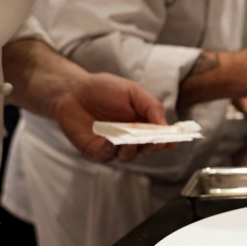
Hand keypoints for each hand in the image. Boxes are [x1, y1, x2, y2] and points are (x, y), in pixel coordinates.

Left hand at [53, 73, 175, 162]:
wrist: (73, 90)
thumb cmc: (104, 89)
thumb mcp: (133, 92)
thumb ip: (151, 107)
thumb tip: (166, 126)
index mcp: (144, 125)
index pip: (159, 137)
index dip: (167, 140)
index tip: (173, 141)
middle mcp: (131, 138)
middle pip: (146, 149)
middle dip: (152, 147)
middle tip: (155, 142)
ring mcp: (114, 147)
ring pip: (129, 155)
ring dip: (133, 150)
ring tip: (132, 140)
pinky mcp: (97, 151)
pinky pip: (107, 155)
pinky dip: (112, 150)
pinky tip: (113, 142)